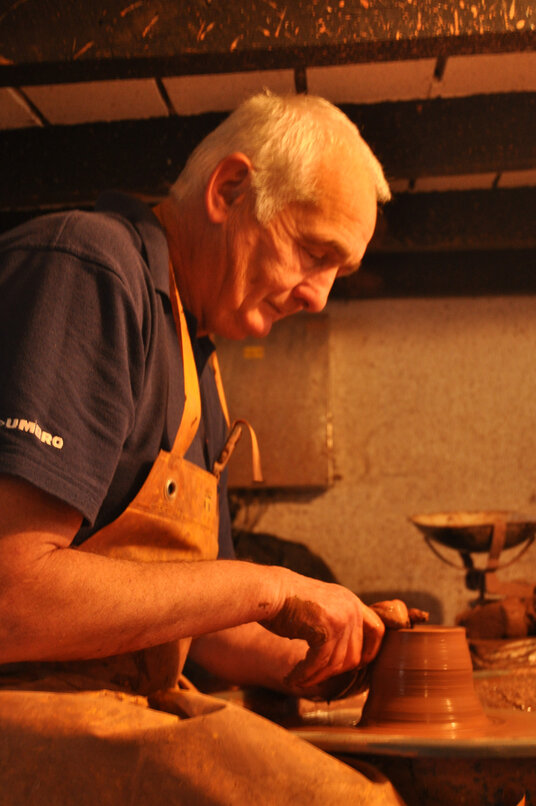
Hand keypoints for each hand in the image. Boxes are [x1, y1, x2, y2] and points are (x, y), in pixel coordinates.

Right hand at [260, 572, 384, 689]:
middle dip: (335, 671)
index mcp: (352, 602)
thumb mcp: (323, 608)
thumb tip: (345, 659)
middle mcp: (351, 608)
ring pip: (336, 663)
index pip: (377, 630)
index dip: (370, 651)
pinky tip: (293, 678)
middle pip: (355, 655)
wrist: (270, 590)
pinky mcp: (326, 629)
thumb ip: (337, 625)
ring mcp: (341, 618)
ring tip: (300, 679)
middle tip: (316, 676)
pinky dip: (306, 674)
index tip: (356, 666)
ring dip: (317, 676)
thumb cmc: (289, 601)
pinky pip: (320, 663)